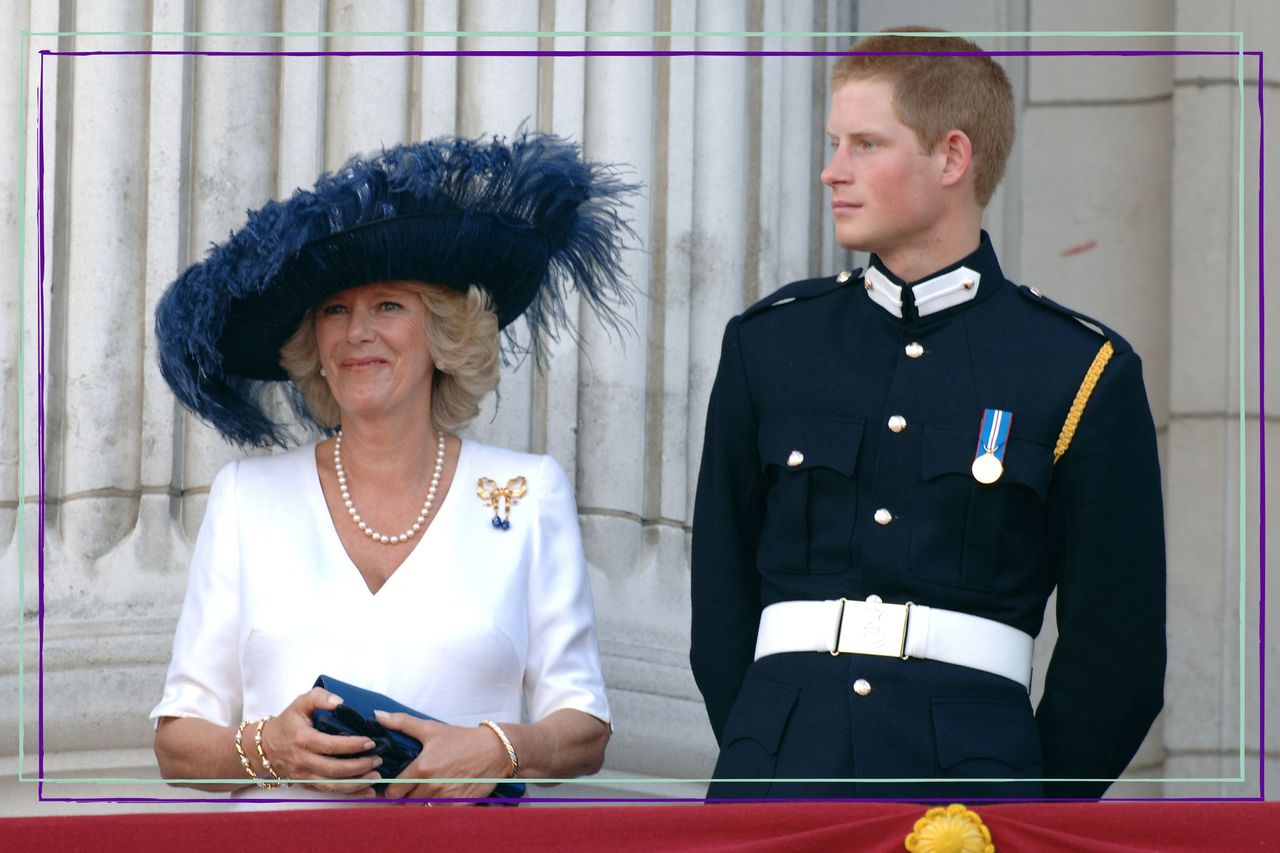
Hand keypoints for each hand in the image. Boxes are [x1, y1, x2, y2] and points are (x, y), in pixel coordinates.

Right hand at [261, 688, 383, 796]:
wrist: (265, 747)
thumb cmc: (288, 723)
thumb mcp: (300, 703)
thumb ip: (319, 697)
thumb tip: (340, 702)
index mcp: (303, 739)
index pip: (329, 746)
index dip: (351, 745)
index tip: (370, 742)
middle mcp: (303, 761)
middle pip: (333, 769)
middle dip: (359, 767)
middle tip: (378, 760)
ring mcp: (305, 776)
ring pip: (332, 786)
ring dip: (357, 784)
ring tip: (376, 777)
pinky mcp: (307, 785)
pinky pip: (329, 792)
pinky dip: (349, 793)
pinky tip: (367, 791)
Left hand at [376, 711, 513, 801]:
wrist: (495, 750)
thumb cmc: (462, 739)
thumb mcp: (431, 729)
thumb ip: (402, 723)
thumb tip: (378, 715)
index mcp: (421, 769)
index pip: (393, 791)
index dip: (392, 789)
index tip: (396, 784)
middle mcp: (431, 786)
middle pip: (406, 801)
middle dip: (407, 794)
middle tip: (412, 785)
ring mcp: (445, 798)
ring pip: (421, 808)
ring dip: (421, 802)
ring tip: (427, 789)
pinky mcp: (458, 806)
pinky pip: (438, 813)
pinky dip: (437, 807)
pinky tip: (442, 794)